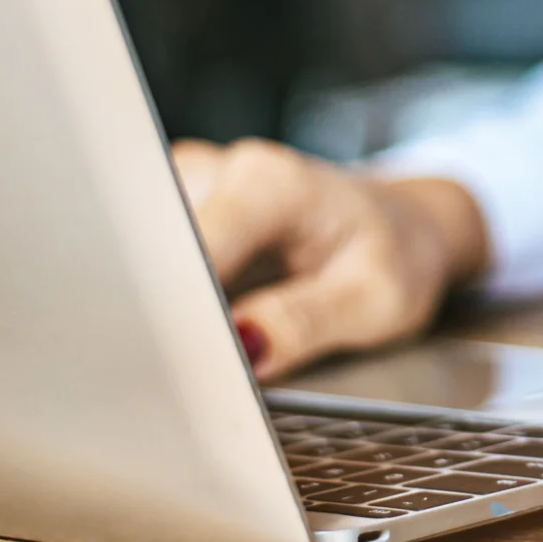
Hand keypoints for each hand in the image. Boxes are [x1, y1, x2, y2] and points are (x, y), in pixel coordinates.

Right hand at [170, 139, 488, 380]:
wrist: (402, 229)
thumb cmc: (394, 257)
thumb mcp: (376, 298)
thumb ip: (306, 321)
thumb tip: (242, 348)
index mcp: (269, 181)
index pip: (192, 251)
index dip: (181, 312)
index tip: (186, 365)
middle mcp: (219, 170)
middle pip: (152, 251)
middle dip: (159, 316)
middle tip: (185, 370)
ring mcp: (191, 187)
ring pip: (139, 259)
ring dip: (158, 311)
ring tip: (197, 348)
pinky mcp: (175, 211)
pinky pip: (146, 263)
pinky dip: (161, 303)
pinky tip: (189, 329)